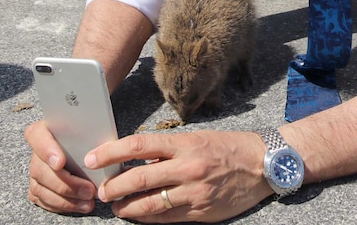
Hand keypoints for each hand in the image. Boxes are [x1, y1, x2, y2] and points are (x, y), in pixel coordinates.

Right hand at [25, 120, 97, 213]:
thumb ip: (89, 135)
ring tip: (88, 202)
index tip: (60, 162)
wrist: (85, 145)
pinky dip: (63, 205)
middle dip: (66, 183)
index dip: (47, 150)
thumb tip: (102, 147)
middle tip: (88, 190)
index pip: (37, 136)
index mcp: (45, 130)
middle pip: (40, 169)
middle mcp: (36, 151)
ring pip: (42, 188)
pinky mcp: (38, 187)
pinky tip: (79, 205)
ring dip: (67, 199)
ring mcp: (35, 171)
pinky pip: (44, 200)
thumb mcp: (90, 129)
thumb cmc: (87, 135)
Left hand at [86, 130, 272, 222]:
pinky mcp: (201, 211)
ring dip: (126, 207)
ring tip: (116, 207)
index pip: (139, 145)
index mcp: (185, 143)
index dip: (111, 152)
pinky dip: (147, 218)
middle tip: (101, 190)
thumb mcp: (197, 138)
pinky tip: (138, 215)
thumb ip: (168, 149)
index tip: (93, 158)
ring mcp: (194, 191)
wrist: (263, 164)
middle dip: (113, 187)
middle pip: (138, 178)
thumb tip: (137, 160)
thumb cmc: (229, 147)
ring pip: (149, 203)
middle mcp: (188, 167)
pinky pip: (166, 218)